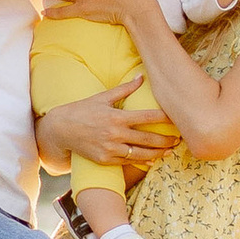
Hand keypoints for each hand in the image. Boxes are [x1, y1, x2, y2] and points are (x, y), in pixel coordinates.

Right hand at [37, 81, 174, 172]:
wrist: (60, 130)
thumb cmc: (82, 110)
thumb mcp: (102, 97)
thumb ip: (124, 89)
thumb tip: (141, 76)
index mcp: (117, 116)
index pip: (147, 117)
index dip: (165, 119)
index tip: (177, 119)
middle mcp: (115, 134)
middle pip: (148, 138)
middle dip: (165, 140)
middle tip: (179, 139)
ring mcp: (110, 149)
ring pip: (140, 153)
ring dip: (158, 153)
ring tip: (170, 152)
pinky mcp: (105, 160)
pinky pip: (128, 162)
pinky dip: (142, 161)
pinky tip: (153, 160)